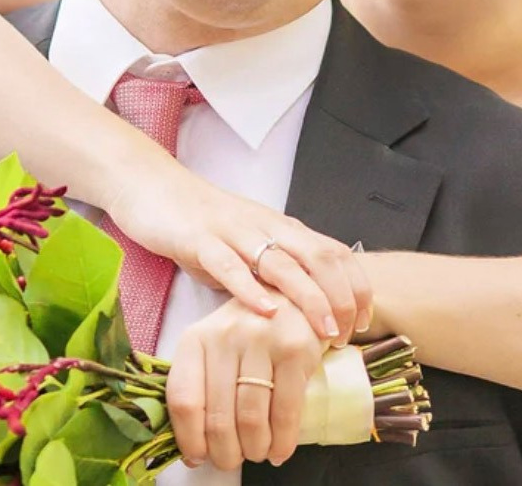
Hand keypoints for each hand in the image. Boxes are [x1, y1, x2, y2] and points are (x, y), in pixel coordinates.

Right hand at [106, 160, 370, 344]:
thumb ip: (274, 273)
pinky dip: (250, 288)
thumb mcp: (248, 247)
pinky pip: (229, 265)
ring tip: (323, 330)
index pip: (333, 251)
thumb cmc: (204, 224)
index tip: (366, 319)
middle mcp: (266, 226)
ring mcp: (234, 231)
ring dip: (308, 297)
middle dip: (340, 296)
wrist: (155, 188)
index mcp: (282, 228)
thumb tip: (303, 317)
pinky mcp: (200, 239)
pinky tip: (265, 312)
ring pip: (281, 262)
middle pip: (318, 257)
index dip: (355, 285)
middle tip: (348, 333)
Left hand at [166, 294, 325, 469]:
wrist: (291, 299)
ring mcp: (262, 339)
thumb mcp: (212, 349)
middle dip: (225, 453)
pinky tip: (279, 449)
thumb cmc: (246, 335)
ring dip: (254, 449)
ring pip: (251, 418)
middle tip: (232, 460)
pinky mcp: (295, 349)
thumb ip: (199, 388)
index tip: (198, 457)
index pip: (184, 399)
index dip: (189, 439)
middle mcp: (226, 335)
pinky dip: (282, 441)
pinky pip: (285, 411)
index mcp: (196, 338)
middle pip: (218, 416)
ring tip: (257, 453)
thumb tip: (193, 451)